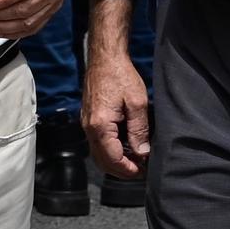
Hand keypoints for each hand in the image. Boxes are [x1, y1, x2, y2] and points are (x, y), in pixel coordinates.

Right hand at [83, 34, 150, 181]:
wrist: (105, 56)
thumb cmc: (121, 75)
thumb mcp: (137, 102)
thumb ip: (139, 130)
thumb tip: (142, 153)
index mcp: (100, 125)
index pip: (112, 159)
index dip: (128, 169)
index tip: (143, 171)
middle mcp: (89, 127)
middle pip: (102, 161)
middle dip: (121, 170)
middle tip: (140, 170)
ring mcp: (86, 123)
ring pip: (98, 153)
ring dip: (115, 161)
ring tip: (134, 160)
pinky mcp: (88, 118)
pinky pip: (97, 143)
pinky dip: (110, 150)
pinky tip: (124, 146)